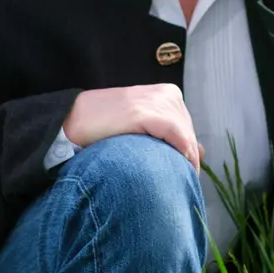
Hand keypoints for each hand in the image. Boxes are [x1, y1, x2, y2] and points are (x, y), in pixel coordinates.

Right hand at [63, 84, 203, 172]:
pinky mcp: (144, 113)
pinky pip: (175, 134)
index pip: (189, 126)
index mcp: (167, 93)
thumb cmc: (107, 125)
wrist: (73, 119)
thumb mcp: (144, 124)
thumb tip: (201, 150)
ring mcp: (155, 101)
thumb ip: (170, 133)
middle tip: (187, 179)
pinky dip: (182, 151)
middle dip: (190, 156)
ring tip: (182, 179)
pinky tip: (183, 166)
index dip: (191, 150)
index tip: (189, 172)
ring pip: (185, 135)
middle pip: (189, 132)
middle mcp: (165, 94)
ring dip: (188, 159)